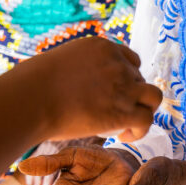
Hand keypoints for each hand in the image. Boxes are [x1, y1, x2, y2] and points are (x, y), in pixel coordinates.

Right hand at [28, 37, 162, 141]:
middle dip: (131, 97)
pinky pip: (146, 120)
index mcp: (102, 47)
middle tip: (115, 114)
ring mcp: (123, 86)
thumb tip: (77, 87)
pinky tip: (124, 136)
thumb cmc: (34, 87)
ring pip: (153, 98)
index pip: (130, 61)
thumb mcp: (60, 65)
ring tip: (128, 124)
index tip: (115, 95)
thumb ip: (78, 70)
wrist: (31, 100)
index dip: (126, 79)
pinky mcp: (123, 111)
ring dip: (145, 110)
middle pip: (139, 80)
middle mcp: (117, 63)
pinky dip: (140, 130)